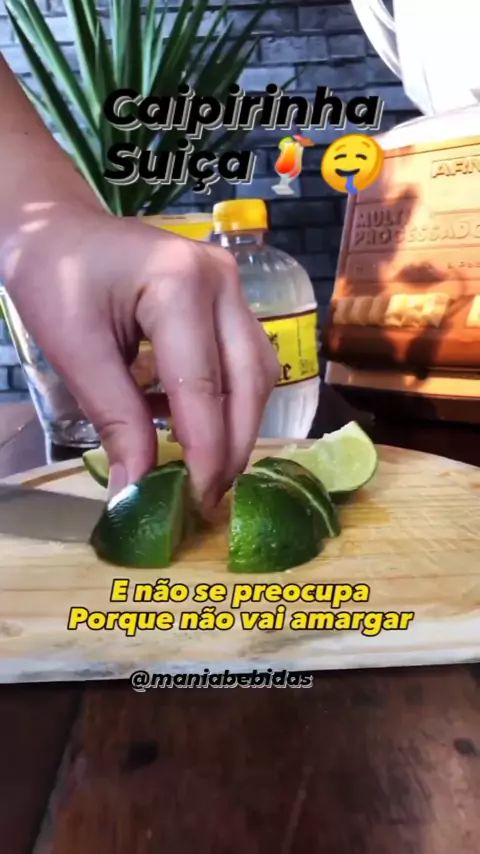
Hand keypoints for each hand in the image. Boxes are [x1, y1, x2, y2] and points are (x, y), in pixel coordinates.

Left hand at [2, 204, 279, 506]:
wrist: (58, 228)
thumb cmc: (54, 275)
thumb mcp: (74, 349)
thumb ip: (114, 418)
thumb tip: (136, 489)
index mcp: (179, 283)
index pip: (203, 385)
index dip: (204, 451)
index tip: (195, 501)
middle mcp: (221, 280)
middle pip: (250, 379)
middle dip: (233, 445)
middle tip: (207, 497)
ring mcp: (231, 284)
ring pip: (258, 370)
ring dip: (238, 425)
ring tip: (206, 469)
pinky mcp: (228, 297)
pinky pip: (245, 358)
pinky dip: (227, 400)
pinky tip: (196, 426)